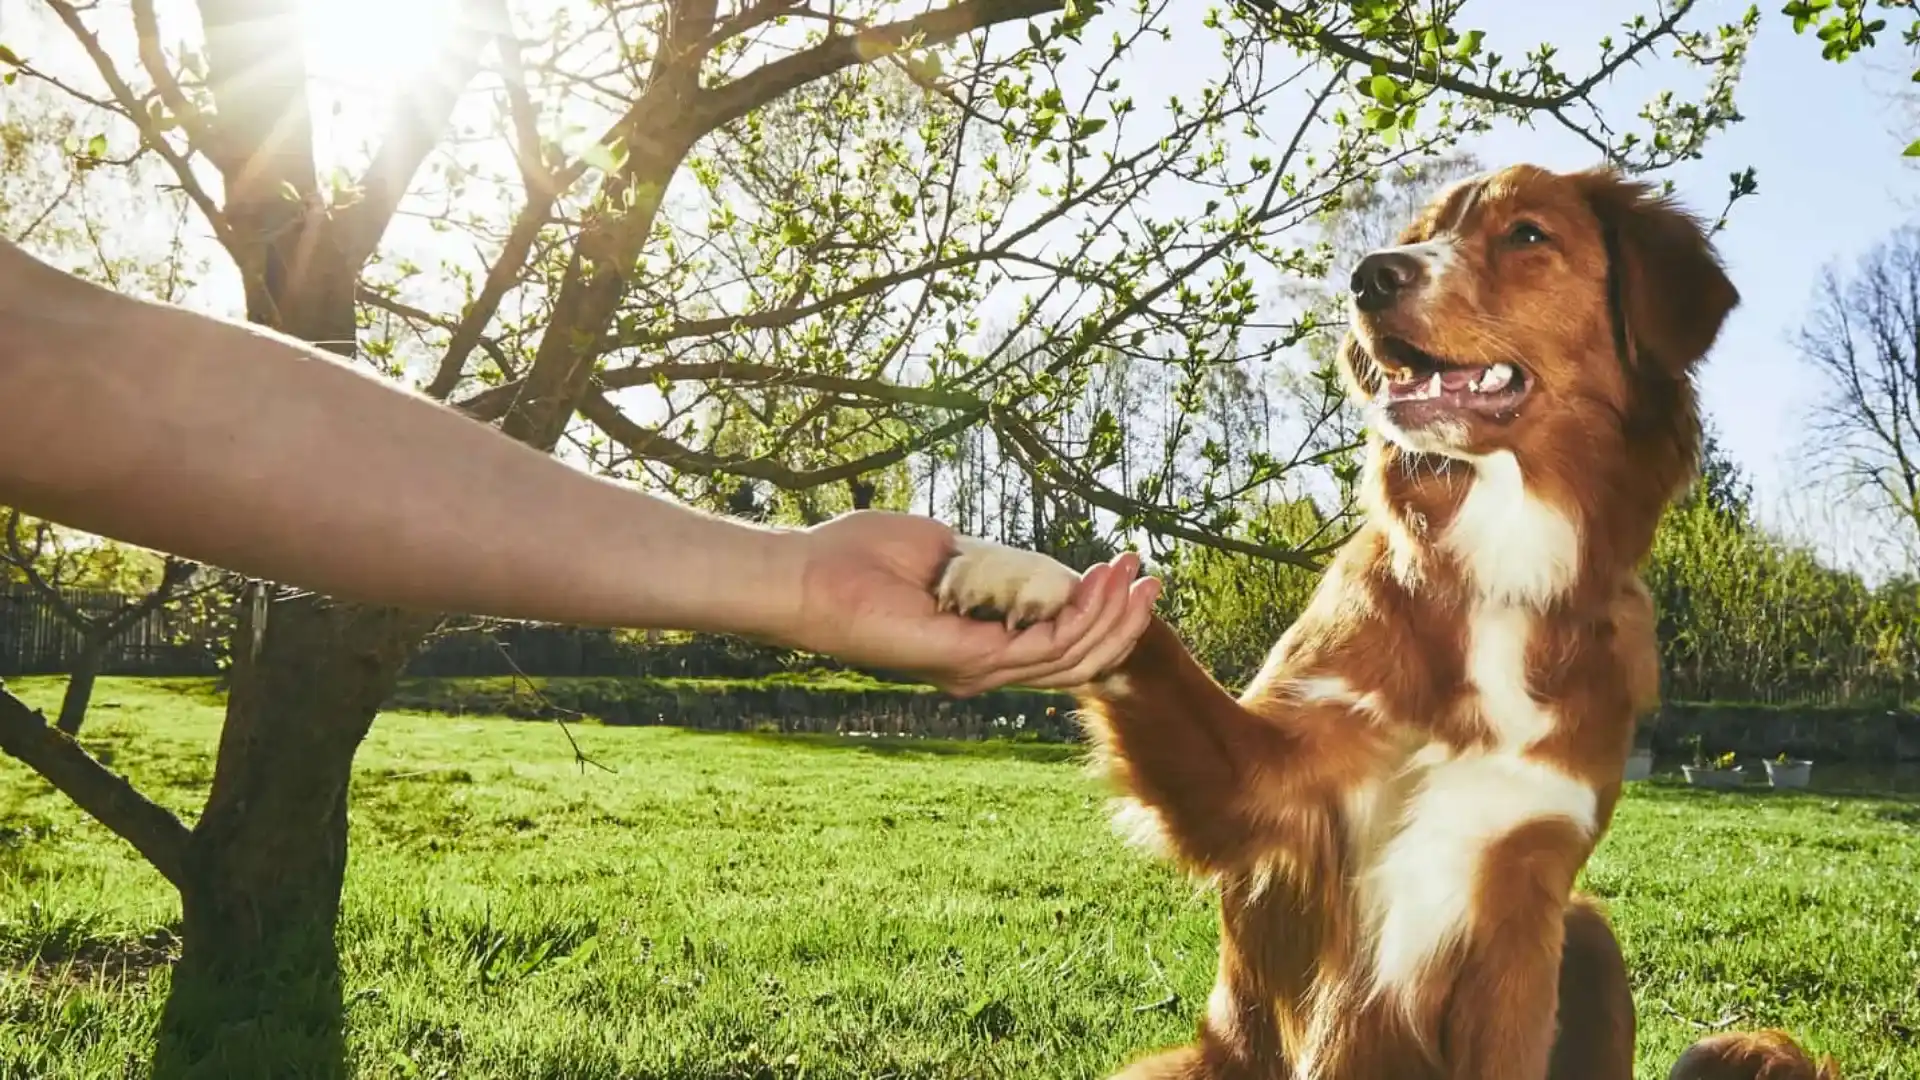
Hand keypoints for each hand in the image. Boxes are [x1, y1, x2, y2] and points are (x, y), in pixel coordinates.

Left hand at [782, 511, 1158, 695]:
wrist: (809, 574)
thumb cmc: (860, 559)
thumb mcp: (947, 550)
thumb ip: (994, 562)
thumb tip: (1036, 562)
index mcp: (978, 644)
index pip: (1057, 646)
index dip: (1100, 616)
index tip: (1129, 575)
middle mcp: (983, 665)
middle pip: (1075, 659)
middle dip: (1121, 621)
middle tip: (1151, 580)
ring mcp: (977, 667)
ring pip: (1069, 656)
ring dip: (1109, 614)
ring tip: (1134, 574)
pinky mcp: (967, 660)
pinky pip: (1041, 645)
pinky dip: (1077, 613)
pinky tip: (1096, 580)